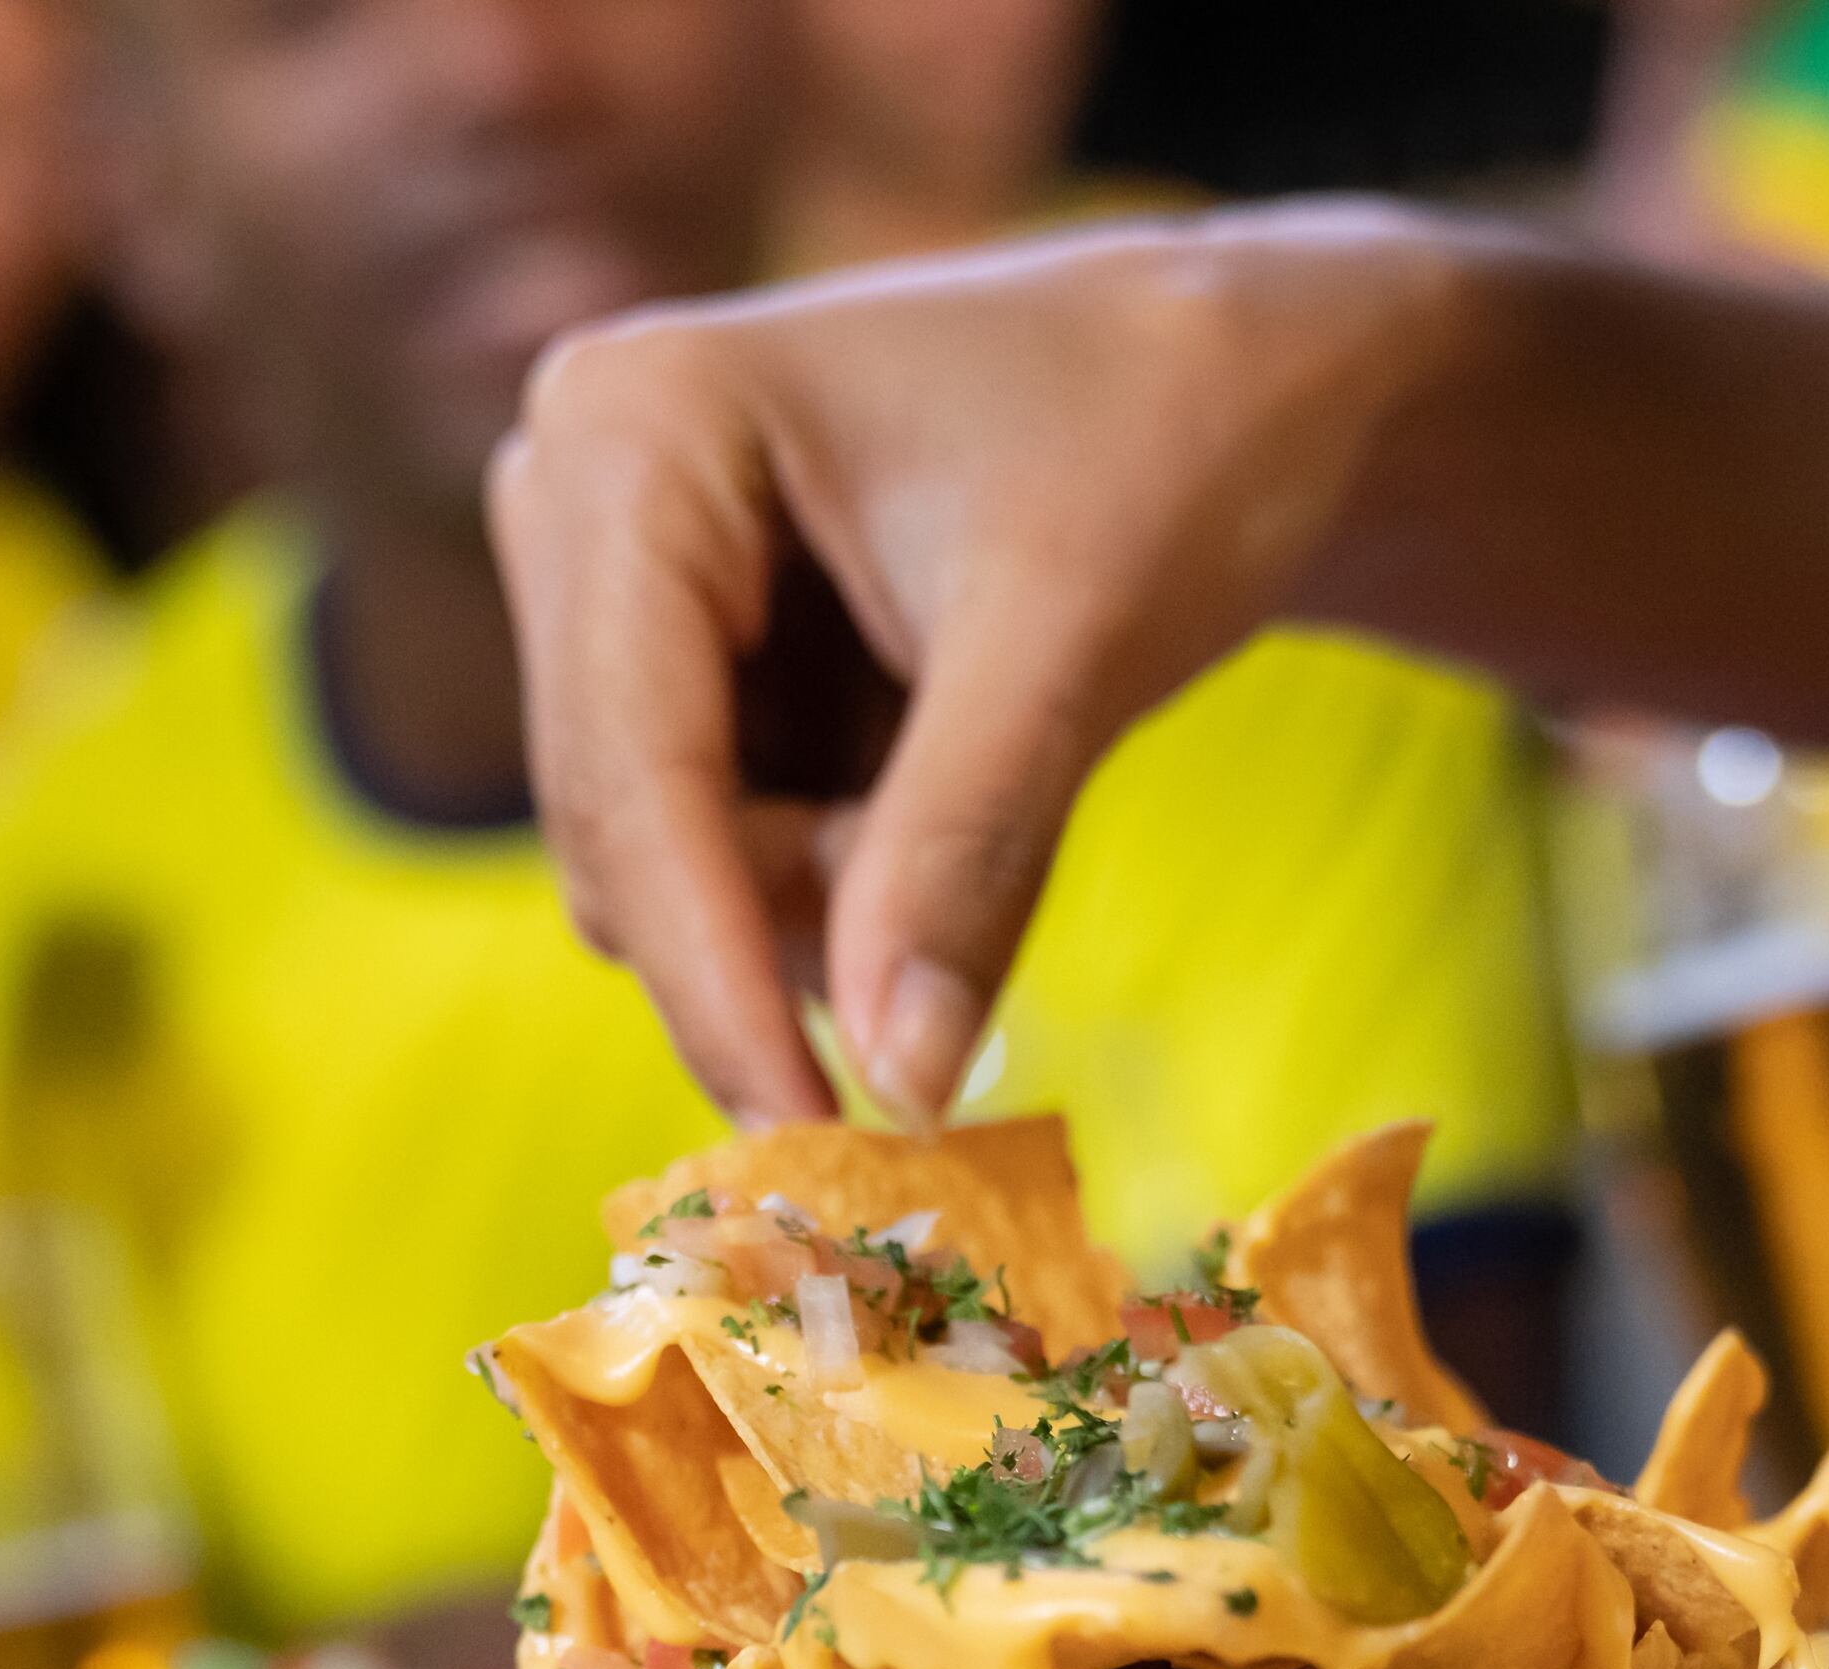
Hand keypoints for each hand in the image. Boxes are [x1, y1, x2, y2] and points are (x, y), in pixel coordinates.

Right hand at [490, 206, 1489, 1125]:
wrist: (1252, 373)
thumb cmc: (1177, 436)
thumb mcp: (1074, 640)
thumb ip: (964, 860)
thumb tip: (896, 1086)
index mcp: (631, 427)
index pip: (626, 761)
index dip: (708, 966)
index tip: (801, 1135)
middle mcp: (576, 482)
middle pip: (621, 824)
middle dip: (791, 922)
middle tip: (963, 955)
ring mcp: (614, 572)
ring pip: (670, 859)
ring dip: (831, 902)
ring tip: (997, 790)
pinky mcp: (680, 651)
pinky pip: (726, 843)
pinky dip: (845, 875)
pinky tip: (957, 789)